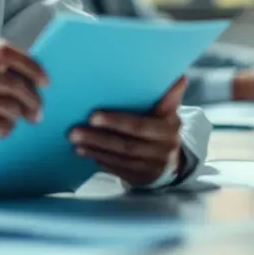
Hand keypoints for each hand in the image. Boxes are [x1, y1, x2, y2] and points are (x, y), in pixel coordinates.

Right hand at [0, 39, 48, 154]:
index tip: (45, 80)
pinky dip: (6, 128)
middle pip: (9, 81)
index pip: (4, 50)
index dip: (30, 64)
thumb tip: (37, 78)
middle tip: (39, 111)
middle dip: (31, 98)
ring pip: (6, 104)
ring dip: (19, 116)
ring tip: (19, 120)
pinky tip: (3, 131)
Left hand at [70, 77, 185, 186]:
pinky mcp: (142, 178)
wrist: (171, 160)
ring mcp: (154, 166)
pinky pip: (119, 169)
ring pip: (120, 158)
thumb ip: (169, 95)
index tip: (93, 115)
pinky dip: (101, 161)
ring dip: (95, 150)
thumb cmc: (162, 127)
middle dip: (99, 138)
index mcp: (169, 127)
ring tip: (75, 141)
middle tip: (74, 131)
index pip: (139, 125)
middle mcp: (163, 148)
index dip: (116, 121)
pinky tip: (85, 153)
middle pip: (126, 144)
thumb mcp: (169, 111)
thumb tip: (179, 76)